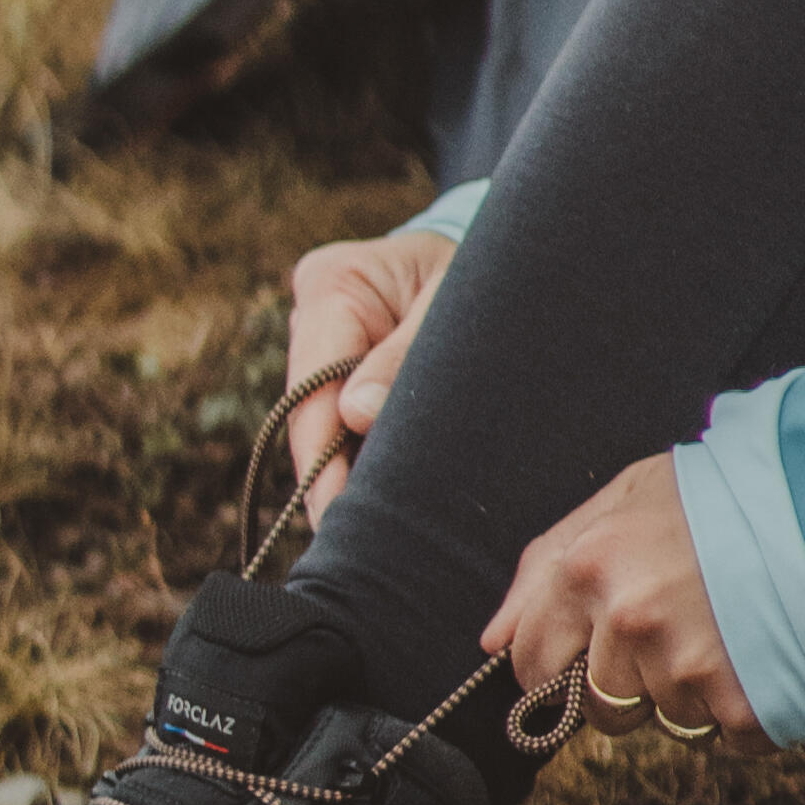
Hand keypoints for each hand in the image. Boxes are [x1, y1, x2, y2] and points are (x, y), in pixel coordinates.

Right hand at [281, 223, 458, 520]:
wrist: (493, 257)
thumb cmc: (476, 272)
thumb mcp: (452, 302)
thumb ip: (406, 354)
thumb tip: (355, 416)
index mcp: (332, 283)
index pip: (312, 386)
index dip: (321, 458)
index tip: (337, 517)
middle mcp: (312, 315)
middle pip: (311, 415)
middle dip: (333, 478)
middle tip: (356, 547)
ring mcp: (320, 345)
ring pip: (324, 428)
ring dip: (350, 475)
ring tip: (376, 538)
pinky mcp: (339, 372)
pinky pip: (344, 425)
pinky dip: (364, 460)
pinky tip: (384, 508)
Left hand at [490, 453, 766, 748]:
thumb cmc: (727, 493)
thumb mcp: (625, 496)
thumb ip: (547, 565)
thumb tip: (494, 642)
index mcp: (591, 567)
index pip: (534, 665)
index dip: (561, 665)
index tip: (592, 651)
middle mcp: (631, 623)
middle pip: (603, 707)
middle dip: (634, 679)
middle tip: (683, 620)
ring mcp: (688, 669)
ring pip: (666, 721)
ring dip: (692, 690)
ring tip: (731, 625)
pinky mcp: (744, 707)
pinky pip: (725, 738)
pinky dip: (744, 707)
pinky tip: (762, 653)